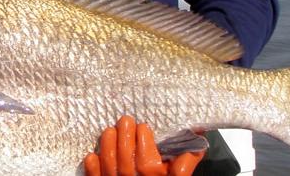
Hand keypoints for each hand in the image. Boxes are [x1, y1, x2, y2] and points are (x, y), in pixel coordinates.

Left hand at [83, 115, 205, 175]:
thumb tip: (197, 137)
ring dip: (107, 144)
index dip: (142, 135)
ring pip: (109, 162)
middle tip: (125, 120)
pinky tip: (92, 155)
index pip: (146, 151)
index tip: (142, 125)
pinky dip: (93, 167)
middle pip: (125, 154)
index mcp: (154, 174)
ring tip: (109, 130)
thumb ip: (187, 161)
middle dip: (124, 133)